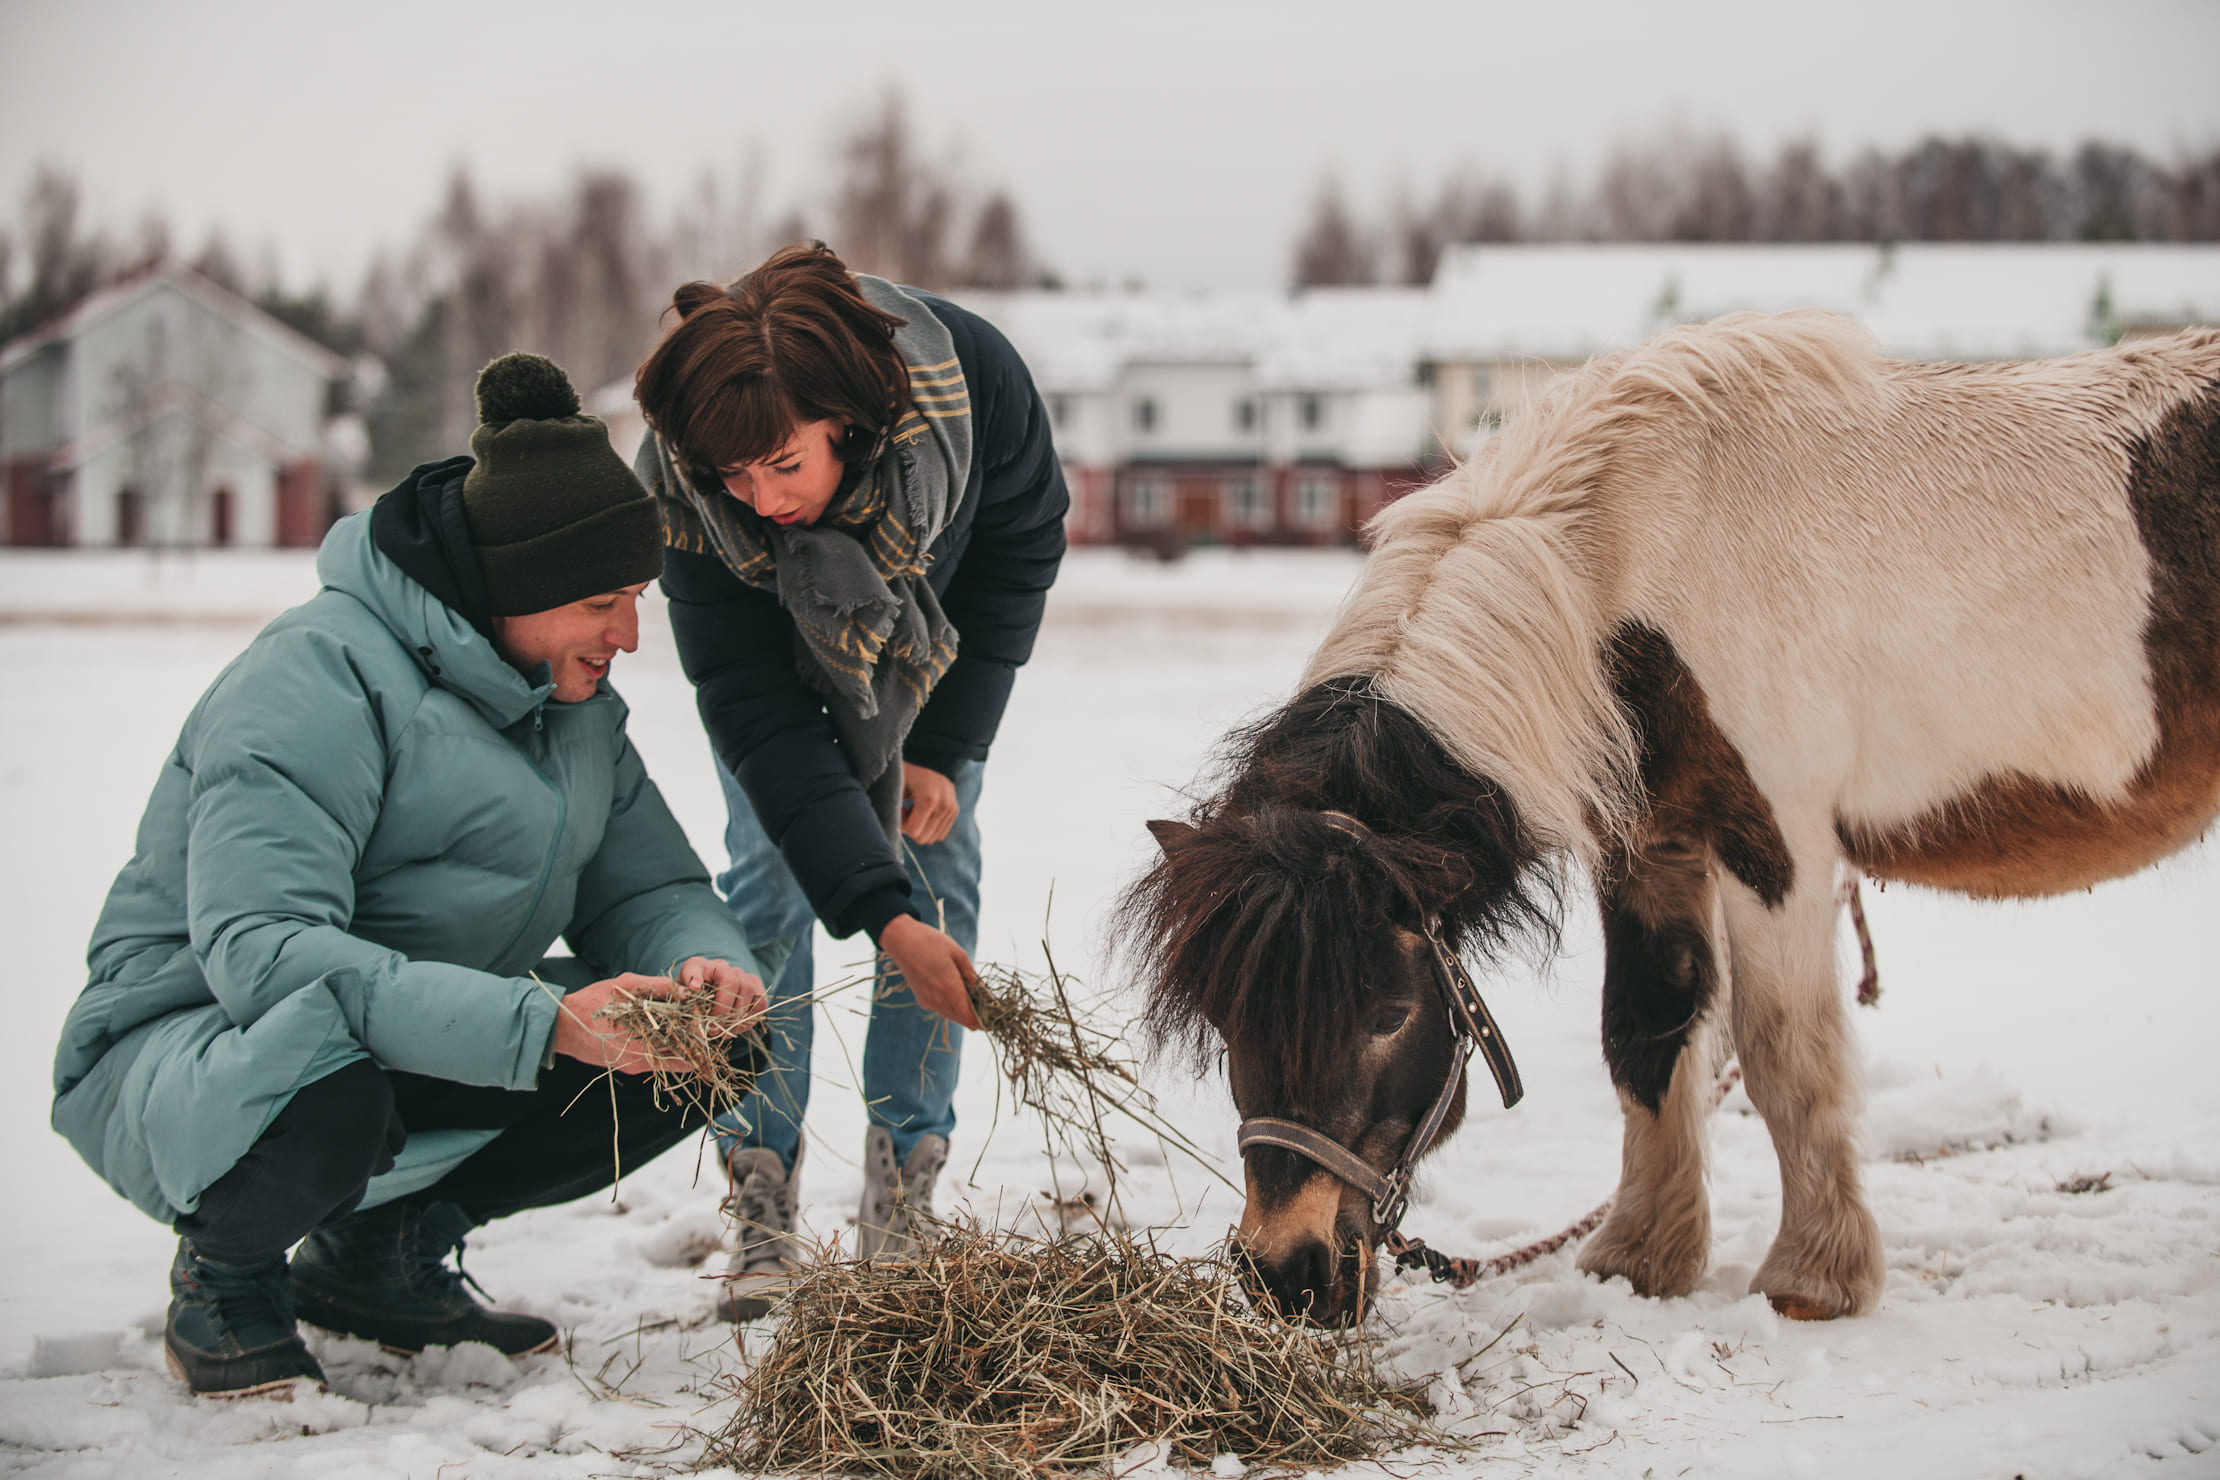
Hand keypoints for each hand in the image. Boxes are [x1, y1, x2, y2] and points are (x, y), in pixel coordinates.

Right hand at [550, 961, 765, 1072]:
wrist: (560, 1026)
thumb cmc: (592, 1002)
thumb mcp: (625, 986)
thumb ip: (656, 987)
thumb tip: (684, 990)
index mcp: (641, 1047)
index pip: (683, 1052)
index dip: (701, 1042)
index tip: (713, 1030)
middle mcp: (640, 1063)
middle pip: (679, 1059)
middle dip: (695, 1046)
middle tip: (712, 1032)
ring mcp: (633, 1066)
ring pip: (668, 1061)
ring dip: (682, 1049)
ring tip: (698, 1032)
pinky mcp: (627, 1065)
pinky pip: (655, 1060)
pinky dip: (667, 1050)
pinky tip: (674, 1035)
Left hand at [675, 955, 768, 1031]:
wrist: (708, 1005)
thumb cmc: (690, 1003)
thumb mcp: (677, 1001)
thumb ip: (675, 996)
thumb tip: (684, 995)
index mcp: (696, 967)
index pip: (694, 967)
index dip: (694, 976)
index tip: (693, 989)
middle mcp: (720, 966)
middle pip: (730, 980)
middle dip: (723, 1008)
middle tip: (712, 1030)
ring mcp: (740, 974)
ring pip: (748, 988)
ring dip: (737, 1015)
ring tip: (725, 1032)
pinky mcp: (755, 986)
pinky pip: (760, 1000)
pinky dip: (751, 1017)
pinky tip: (737, 1028)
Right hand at [876, 913, 981, 1030]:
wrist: (901, 940)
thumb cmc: (931, 942)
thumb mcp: (958, 954)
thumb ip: (972, 976)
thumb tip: (984, 992)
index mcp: (950, 988)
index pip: (970, 1018)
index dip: (983, 1021)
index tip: (993, 1017)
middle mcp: (938, 1000)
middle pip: (963, 1020)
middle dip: (976, 1015)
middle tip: (986, 1002)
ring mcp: (928, 1002)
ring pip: (952, 1015)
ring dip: (963, 1010)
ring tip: (972, 993)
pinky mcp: (922, 1000)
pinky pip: (942, 1008)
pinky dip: (952, 1005)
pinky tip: (955, 989)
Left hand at [900, 761, 958, 845]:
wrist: (929, 759)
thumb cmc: (908, 773)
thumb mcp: (896, 787)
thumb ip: (892, 808)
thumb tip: (890, 829)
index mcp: (929, 799)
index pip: (914, 832)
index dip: (902, 824)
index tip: (901, 808)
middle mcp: (944, 805)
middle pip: (923, 838)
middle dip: (912, 827)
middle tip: (907, 810)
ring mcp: (951, 809)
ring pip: (932, 838)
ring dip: (921, 827)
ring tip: (916, 810)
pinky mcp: (954, 811)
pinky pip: (940, 834)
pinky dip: (929, 827)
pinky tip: (924, 812)